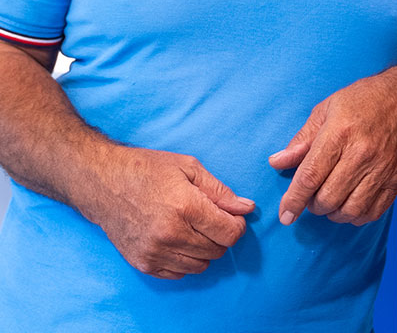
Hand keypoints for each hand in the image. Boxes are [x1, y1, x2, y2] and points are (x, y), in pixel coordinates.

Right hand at [86, 146, 254, 279]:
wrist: (104, 183)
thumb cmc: (148, 170)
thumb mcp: (189, 168)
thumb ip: (220, 191)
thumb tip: (247, 208)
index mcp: (186, 207)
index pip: (229, 233)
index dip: (238, 225)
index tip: (233, 216)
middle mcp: (170, 234)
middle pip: (217, 250)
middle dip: (222, 234)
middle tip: (211, 217)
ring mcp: (155, 252)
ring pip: (200, 265)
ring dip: (205, 248)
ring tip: (194, 226)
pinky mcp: (143, 264)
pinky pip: (179, 273)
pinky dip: (186, 259)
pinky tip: (179, 238)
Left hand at [270, 71, 396, 225]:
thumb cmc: (368, 98)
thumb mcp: (328, 108)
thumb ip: (302, 138)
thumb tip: (278, 161)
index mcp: (340, 133)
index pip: (310, 176)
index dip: (293, 200)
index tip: (285, 214)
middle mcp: (361, 153)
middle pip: (327, 198)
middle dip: (312, 204)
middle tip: (311, 194)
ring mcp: (382, 168)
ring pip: (349, 211)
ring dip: (333, 212)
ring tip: (330, 199)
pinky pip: (373, 212)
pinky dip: (357, 216)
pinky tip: (351, 203)